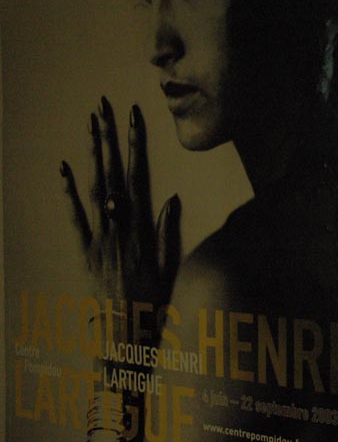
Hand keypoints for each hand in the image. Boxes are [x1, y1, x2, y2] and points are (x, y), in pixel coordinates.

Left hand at [61, 97, 180, 319]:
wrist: (125, 333)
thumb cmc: (152, 302)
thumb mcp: (169, 266)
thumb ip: (167, 232)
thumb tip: (172, 198)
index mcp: (141, 229)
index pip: (137, 178)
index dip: (135, 147)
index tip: (134, 121)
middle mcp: (118, 228)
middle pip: (111, 175)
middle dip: (108, 139)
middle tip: (103, 108)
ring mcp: (98, 239)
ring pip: (92, 189)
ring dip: (90, 155)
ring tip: (88, 127)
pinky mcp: (82, 253)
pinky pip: (73, 218)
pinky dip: (66, 193)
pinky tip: (62, 169)